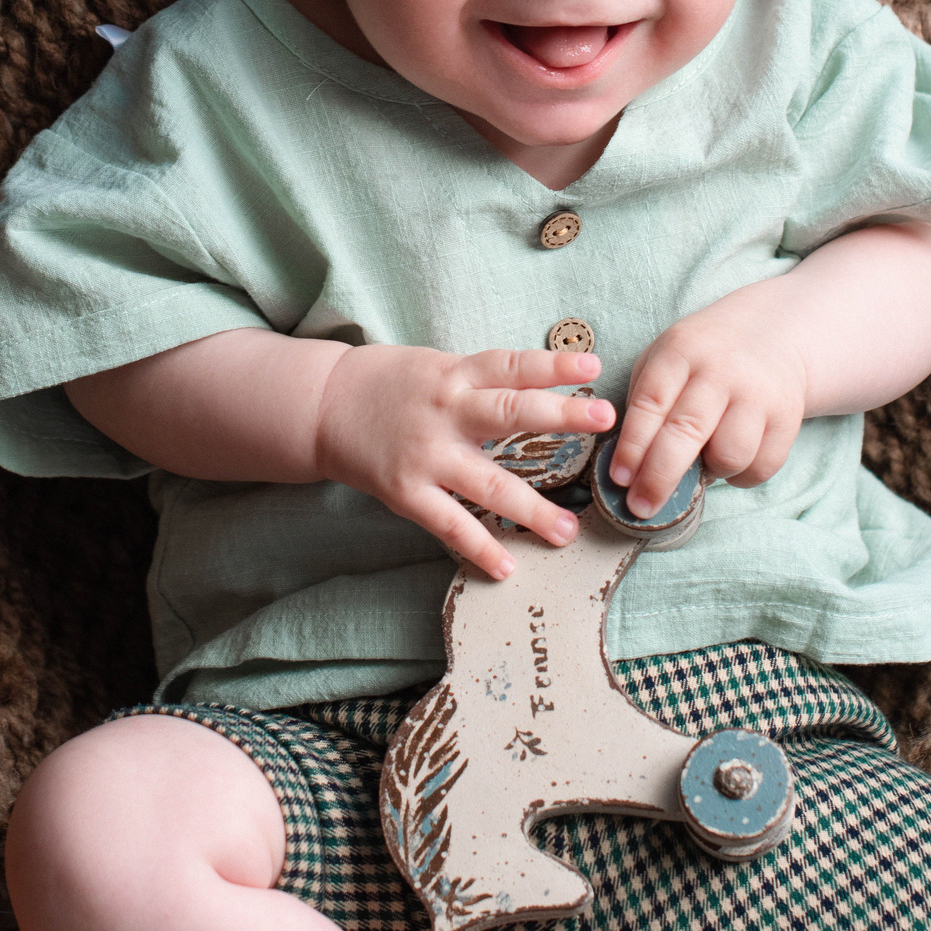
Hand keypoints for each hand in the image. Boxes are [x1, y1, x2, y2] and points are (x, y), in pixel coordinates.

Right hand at [313, 345, 614, 580]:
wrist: (323, 405)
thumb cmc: (392, 384)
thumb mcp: (439, 367)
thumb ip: (484, 382)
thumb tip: (544, 385)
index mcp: (455, 375)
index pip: (511, 366)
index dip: (552, 365)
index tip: (592, 367)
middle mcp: (445, 411)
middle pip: (509, 412)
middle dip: (560, 417)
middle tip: (606, 421)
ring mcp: (427, 454)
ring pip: (487, 482)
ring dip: (531, 509)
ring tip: (568, 530)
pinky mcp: (407, 491)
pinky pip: (450, 523)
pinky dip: (480, 546)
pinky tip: (508, 564)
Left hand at [611, 299, 807, 517]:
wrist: (769, 333)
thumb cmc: (702, 356)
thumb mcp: (664, 357)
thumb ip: (645, 401)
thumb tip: (628, 463)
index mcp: (682, 352)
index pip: (651, 404)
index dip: (632, 447)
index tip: (619, 479)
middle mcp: (722, 371)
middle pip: (687, 432)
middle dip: (659, 477)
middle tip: (641, 506)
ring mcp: (758, 394)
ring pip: (729, 455)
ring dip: (708, 473)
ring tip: (699, 463)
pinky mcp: (788, 417)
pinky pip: (761, 466)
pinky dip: (740, 477)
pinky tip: (729, 462)